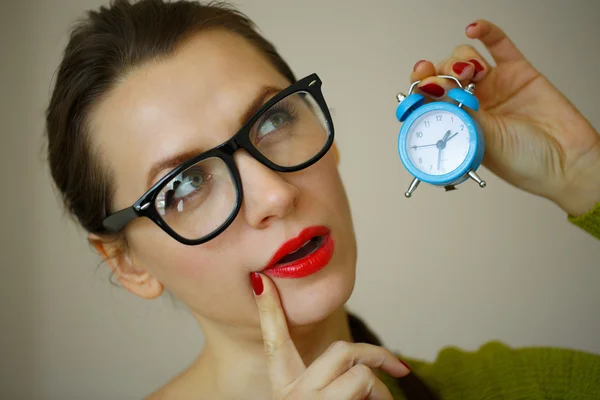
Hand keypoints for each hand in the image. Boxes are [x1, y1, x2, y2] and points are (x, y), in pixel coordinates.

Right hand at [250, 273, 409, 398]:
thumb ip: (326, 383)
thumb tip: (361, 367)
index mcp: (284, 387)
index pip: (273, 341)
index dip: (268, 309)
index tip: (260, 279)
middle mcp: (293, 396)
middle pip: (340, 353)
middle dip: (374, 356)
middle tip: (398, 368)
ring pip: (360, 377)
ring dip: (382, 391)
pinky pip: (370, 395)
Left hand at [411, 20, 599, 215]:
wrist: (565, 162)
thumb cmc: (522, 162)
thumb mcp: (479, 142)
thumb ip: (457, 113)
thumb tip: (430, 91)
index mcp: (457, 123)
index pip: (429, 98)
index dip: (421, 86)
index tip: (420, 80)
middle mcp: (472, 103)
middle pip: (443, 74)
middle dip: (439, 71)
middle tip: (444, 79)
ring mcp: (494, 86)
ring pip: (465, 58)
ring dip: (461, 59)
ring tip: (472, 72)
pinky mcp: (518, 72)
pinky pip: (498, 45)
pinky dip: (486, 33)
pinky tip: (474, 28)